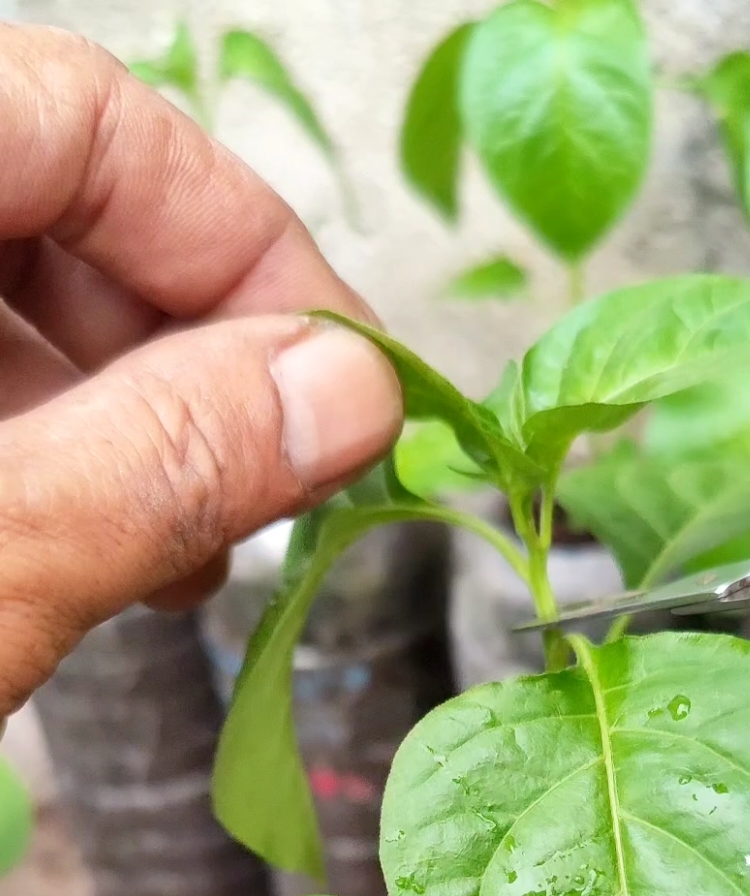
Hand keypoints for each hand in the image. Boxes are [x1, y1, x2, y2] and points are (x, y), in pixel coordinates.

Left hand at [0, 25, 400, 715]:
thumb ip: (162, 462)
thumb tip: (349, 392)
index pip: (94, 121)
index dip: (248, 250)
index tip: (350, 391)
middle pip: (53, 202)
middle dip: (190, 354)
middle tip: (272, 491)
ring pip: (4, 292)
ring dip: (123, 418)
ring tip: (177, 555)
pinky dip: (36, 450)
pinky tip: (80, 550)